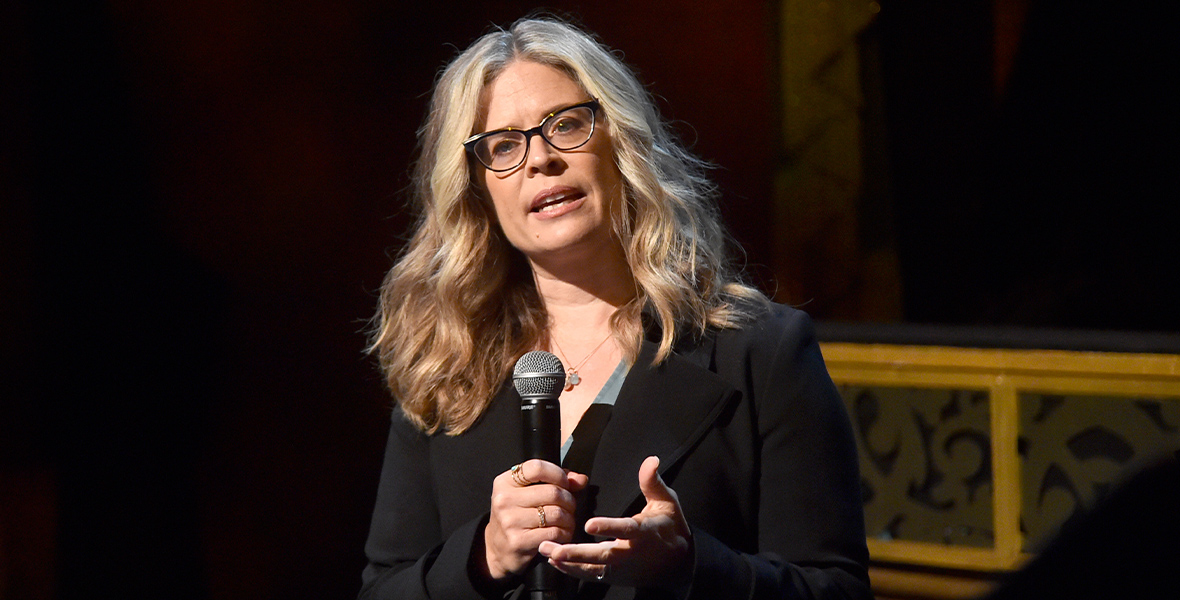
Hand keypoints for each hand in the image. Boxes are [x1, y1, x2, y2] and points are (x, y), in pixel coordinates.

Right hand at [479, 459, 588, 580]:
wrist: (499, 549)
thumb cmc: (517, 517)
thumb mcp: (527, 493)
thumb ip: (554, 481)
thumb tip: (580, 479)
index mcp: (505, 482)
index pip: (537, 468)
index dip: (558, 474)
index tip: (565, 483)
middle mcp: (504, 499)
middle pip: (552, 492)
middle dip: (569, 500)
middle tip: (569, 507)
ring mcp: (510, 521)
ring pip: (557, 513)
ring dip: (569, 519)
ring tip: (567, 522)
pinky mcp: (518, 541)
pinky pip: (554, 533)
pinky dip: (565, 534)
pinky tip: (561, 534)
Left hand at [538, 456, 692, 589]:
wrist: (678, 563)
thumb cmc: (670, 528)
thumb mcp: (667, 502)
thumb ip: (653, 482)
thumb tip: (650, 460)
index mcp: (644, 532)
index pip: (625, 529)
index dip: (608, 527)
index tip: (589, 524)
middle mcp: (630, 552)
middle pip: (602, 555)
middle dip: (577, 553)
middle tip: (554, 548)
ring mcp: (621, 567)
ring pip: (593, 568)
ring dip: (569, 562)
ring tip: (546, 552)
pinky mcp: (615, 576)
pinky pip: (591, 575)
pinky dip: (572, 570)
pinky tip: (554, 561)